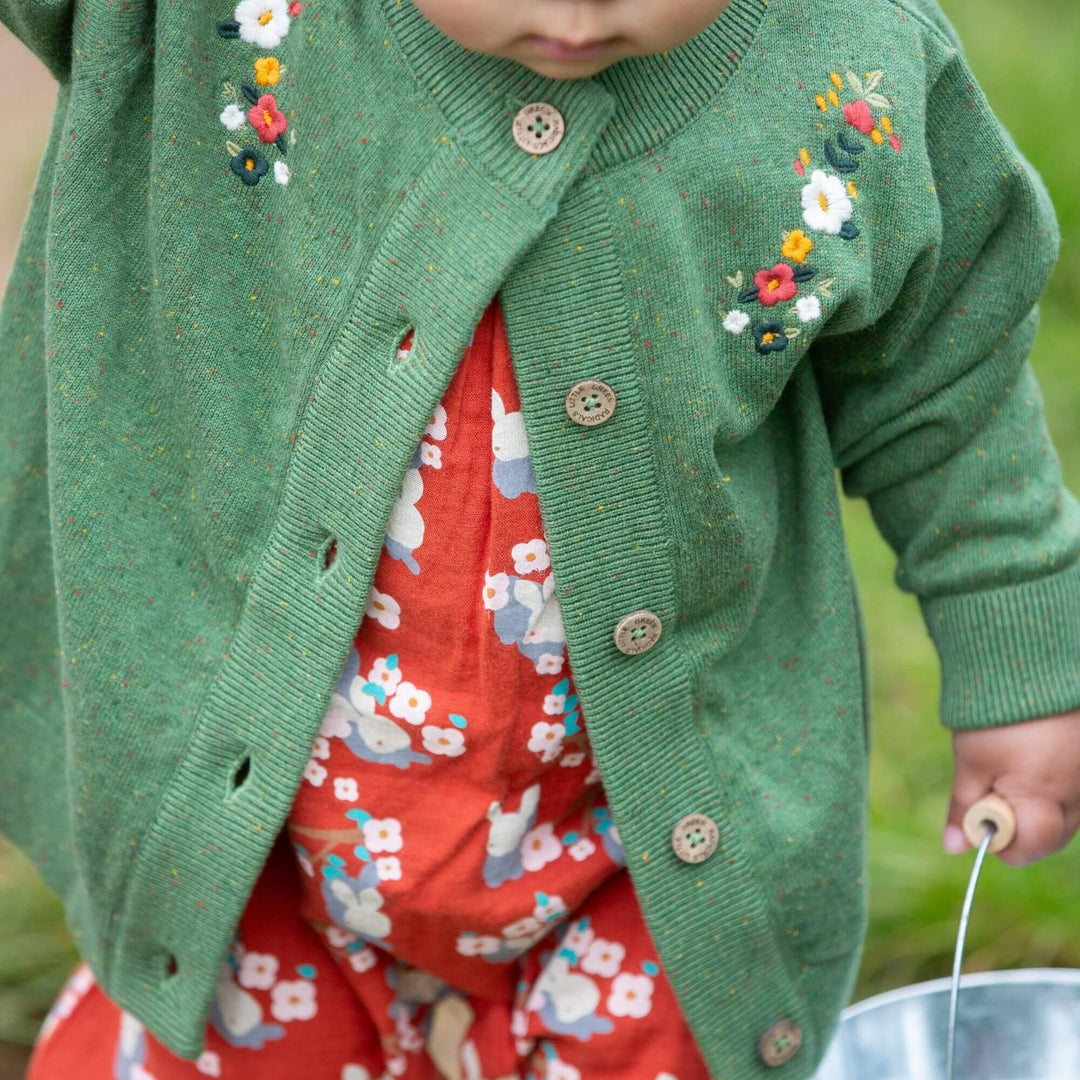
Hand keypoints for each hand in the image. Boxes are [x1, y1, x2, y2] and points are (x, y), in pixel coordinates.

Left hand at [943, 709, 1079, 866]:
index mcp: (1046, 799)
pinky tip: (1034, 757)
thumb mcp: (970, 763)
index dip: (999, 841)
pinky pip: (1075, 788)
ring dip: (1038, 804)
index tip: (979, 817)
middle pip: (1053, 836)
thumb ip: (965, 808)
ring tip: (1013, 767)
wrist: (1028, 662)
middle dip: (1020, 826)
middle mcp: (1078, 794)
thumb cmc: (994, 717)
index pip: (1029, 849)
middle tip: (993, 793)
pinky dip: (1053, 784)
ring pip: (1067, 814)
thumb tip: (954, 848)